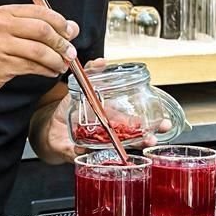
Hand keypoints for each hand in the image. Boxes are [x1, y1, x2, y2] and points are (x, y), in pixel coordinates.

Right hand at [0, 4, 78, 93]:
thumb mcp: (7, 27)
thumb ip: (36, 25)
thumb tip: (71, 28)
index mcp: (5, 13)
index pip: (41, 12)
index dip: (61, 23)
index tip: (70, 33)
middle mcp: (1, 26)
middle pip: (42, 31)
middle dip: (62, 43)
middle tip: (70, 52)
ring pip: (39, 51)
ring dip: (56, 60)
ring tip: (62, 65)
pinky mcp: (0, 65)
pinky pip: (31, 67)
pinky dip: (46, 70)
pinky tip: (50, 71)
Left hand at [42, 58, 172, 160]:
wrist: (51, 127)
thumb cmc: (70, 109)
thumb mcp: (82, 87)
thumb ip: (92, 72)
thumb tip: (102, 61)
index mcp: (113, 120)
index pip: (137, 123)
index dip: (153, 125)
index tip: (164, 124)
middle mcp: (108, 135)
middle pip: (132, 139)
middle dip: (146, 138)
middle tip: (155, 138)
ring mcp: (96, 145)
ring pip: (113, 150)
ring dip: (123, 150)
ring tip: (129, 146)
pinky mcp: (79, 151)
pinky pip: (83, 154)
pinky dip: (83, 151)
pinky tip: (84, 148)